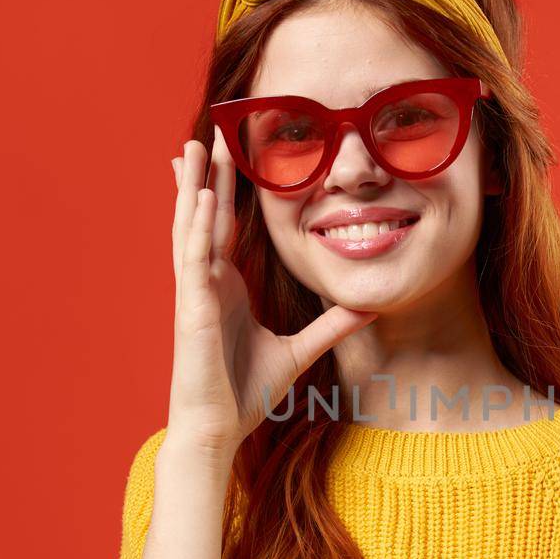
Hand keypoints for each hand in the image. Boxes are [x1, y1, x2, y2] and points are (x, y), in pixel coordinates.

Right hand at [164, 128, 377, 454]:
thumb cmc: (245, 394)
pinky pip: (194, 259)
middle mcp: (207, 282)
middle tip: (213, 128)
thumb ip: (331, 324)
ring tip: (198, 144)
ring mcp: (196, 293)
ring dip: (195, 184)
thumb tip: (368, 306)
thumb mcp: (300, 350)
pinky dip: (198, 226)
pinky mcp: (193, 309)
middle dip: (210, 172)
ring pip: (192, 227)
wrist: (219, 430)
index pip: (226, 226)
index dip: (229, 188)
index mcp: (226, 287)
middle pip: (206, 214)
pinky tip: (205, 196)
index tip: (233, 153)